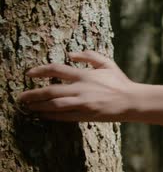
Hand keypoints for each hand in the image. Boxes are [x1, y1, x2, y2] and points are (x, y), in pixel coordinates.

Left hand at [18, 51, 136, 121]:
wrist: (132, 102)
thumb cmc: (120, 82)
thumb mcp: (107, 63)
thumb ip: (88, 55)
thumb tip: (69, 54)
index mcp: (85, 75)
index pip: (56, 70)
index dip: (40, 71)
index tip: (29, 74)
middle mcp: (81, 89)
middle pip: (51, 91)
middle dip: (33, 94)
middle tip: (21, 97)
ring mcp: (83, 104)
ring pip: (55, 105)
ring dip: (39, 106)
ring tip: (28, 108)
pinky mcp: (86, 115)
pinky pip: (65, 117)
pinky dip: (52, 116)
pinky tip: (43, 116)